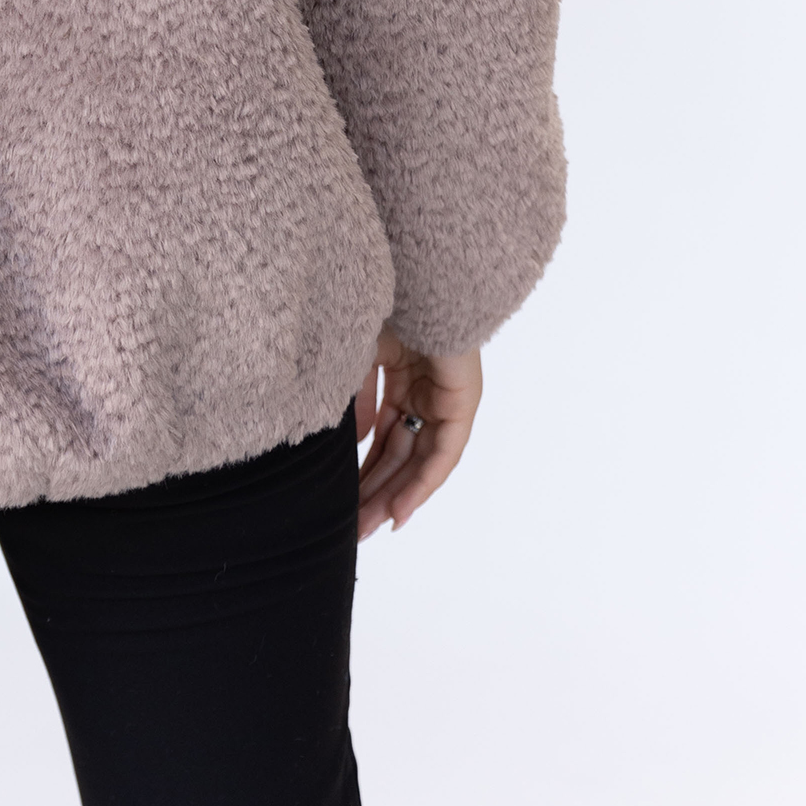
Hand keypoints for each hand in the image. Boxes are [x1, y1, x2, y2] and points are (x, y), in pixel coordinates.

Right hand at [354, 322, 481, 539]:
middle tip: (353, 527)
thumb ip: (358, 401)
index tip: (343, 501)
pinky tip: (399, 511)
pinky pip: (442, 455)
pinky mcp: (463, 405)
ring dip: (395, 497)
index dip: (364, 469)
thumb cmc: (387, 304)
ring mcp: (446, 401)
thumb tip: (352, 444)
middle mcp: (426, 394)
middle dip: (375, 492)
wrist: (417, 276)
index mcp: (401, 377)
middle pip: (399, 455)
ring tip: (370, 529)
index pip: (382, 435)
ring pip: (419, 462)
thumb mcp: (359, 358)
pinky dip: (421, 484)